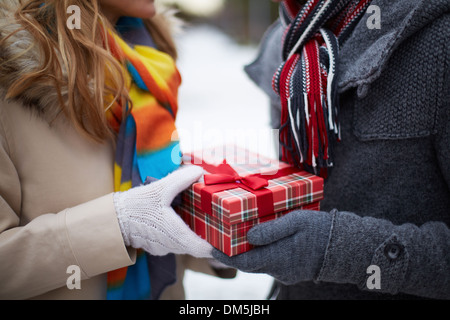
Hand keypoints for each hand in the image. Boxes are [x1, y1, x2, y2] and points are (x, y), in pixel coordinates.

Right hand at [114, 165, 212, 257]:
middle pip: (195, 246)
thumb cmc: (137, 206)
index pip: (201, 248)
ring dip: (192, 234)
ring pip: (184, 244)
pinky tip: (182, 220)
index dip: (215, 247)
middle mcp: (171, 245)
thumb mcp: (160, 189)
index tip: (224, 240)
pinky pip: (174, 242)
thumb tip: (199, 171)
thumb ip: (180, 180)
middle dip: (206, 236)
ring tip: (202, 219)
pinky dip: (180, 233)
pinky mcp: (156, 246)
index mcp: (175, 234)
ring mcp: (163, 248)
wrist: (114, 218)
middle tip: (217, 223)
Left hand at [212, 210, 333, 283]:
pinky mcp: (294, 270)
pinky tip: (265, 239)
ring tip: (243, 234)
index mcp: (277, 258)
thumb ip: (271, 230)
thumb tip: (249, 235)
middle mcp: (279, 269)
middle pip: (250, 263)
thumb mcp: (295, 222)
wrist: (346, 247)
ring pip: (261, 262)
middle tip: (224, 237)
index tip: (211, 247)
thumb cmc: (320, 230)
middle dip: (235, 252)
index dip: (225, 256)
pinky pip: (273, 262)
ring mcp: (287, 272)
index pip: (242, 263)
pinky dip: (264, 252)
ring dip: (251, 251)